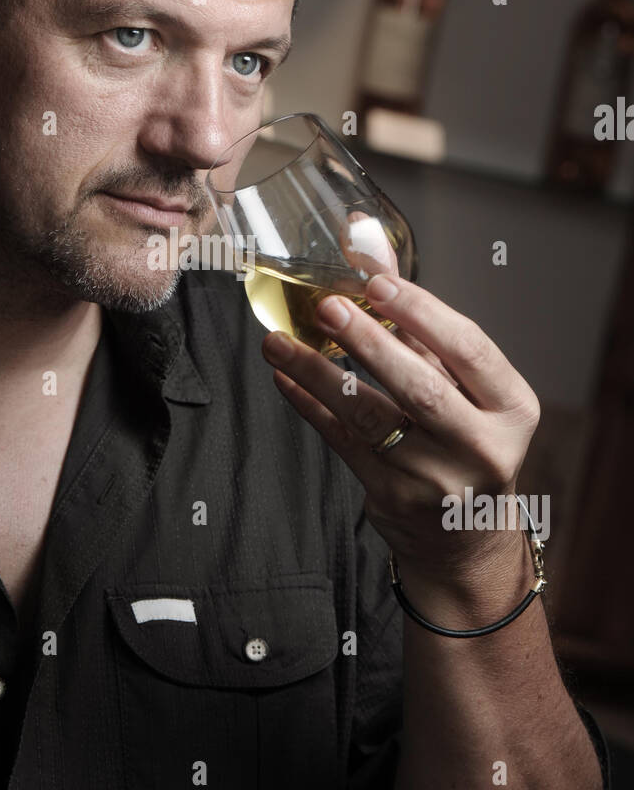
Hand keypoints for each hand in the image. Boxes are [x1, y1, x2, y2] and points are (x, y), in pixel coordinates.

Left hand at [261, 271, 541, 588]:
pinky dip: (310, 407)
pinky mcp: (393, 499)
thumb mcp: (461, 385)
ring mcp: (436, 479)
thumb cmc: (462, 438)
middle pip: (419, 387)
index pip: (468, 349)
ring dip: (318, 374)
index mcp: (512, 408)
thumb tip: (370, 251)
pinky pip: (342, 444)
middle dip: (368, 342)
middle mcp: (482, 447)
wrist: (465, 538)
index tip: (376, 284)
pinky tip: (285, 378)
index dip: (421, 312)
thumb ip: (419, 323)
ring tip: (278, 342)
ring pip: (370, 418)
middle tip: (325, 306)